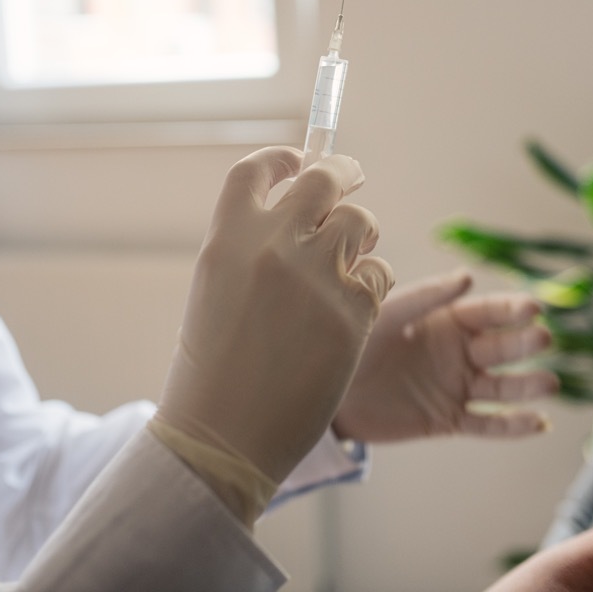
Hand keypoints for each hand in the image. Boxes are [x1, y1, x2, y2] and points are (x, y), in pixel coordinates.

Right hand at [157, 147, 393, 484]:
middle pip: (323, 178)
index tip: (299, 158)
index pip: (258, 169)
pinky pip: (379, 272)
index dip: (282, 158)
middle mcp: (274, 244)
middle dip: (343, 172)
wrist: (224, 435)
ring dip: (362, 234)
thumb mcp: (217, 290)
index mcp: (229, 237)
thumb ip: (252, 247)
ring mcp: (317, 273)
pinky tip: (352, 310)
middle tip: (352, 177)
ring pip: (362, 220)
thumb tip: (299, 213)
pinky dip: (372, 284)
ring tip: (349, 262)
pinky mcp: (354, 308)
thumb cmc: (213, 371)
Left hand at [333, 270, 556, 441]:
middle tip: (542, 338)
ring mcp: (456, 387)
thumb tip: (468, 276)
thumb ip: (425, 297)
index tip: (534, 306)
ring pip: (501, 387)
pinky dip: (513, 426)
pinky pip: (486, 423)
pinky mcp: (447, 420)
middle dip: (523, 343)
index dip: (510, 309)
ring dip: (527, 385)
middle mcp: (458, 353)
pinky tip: (539, 423)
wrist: (327, 392)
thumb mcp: (386, 313)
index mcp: (445, 321)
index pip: (486, 313)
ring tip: (549, 382)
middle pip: (500, 348)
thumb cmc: (354, 342)